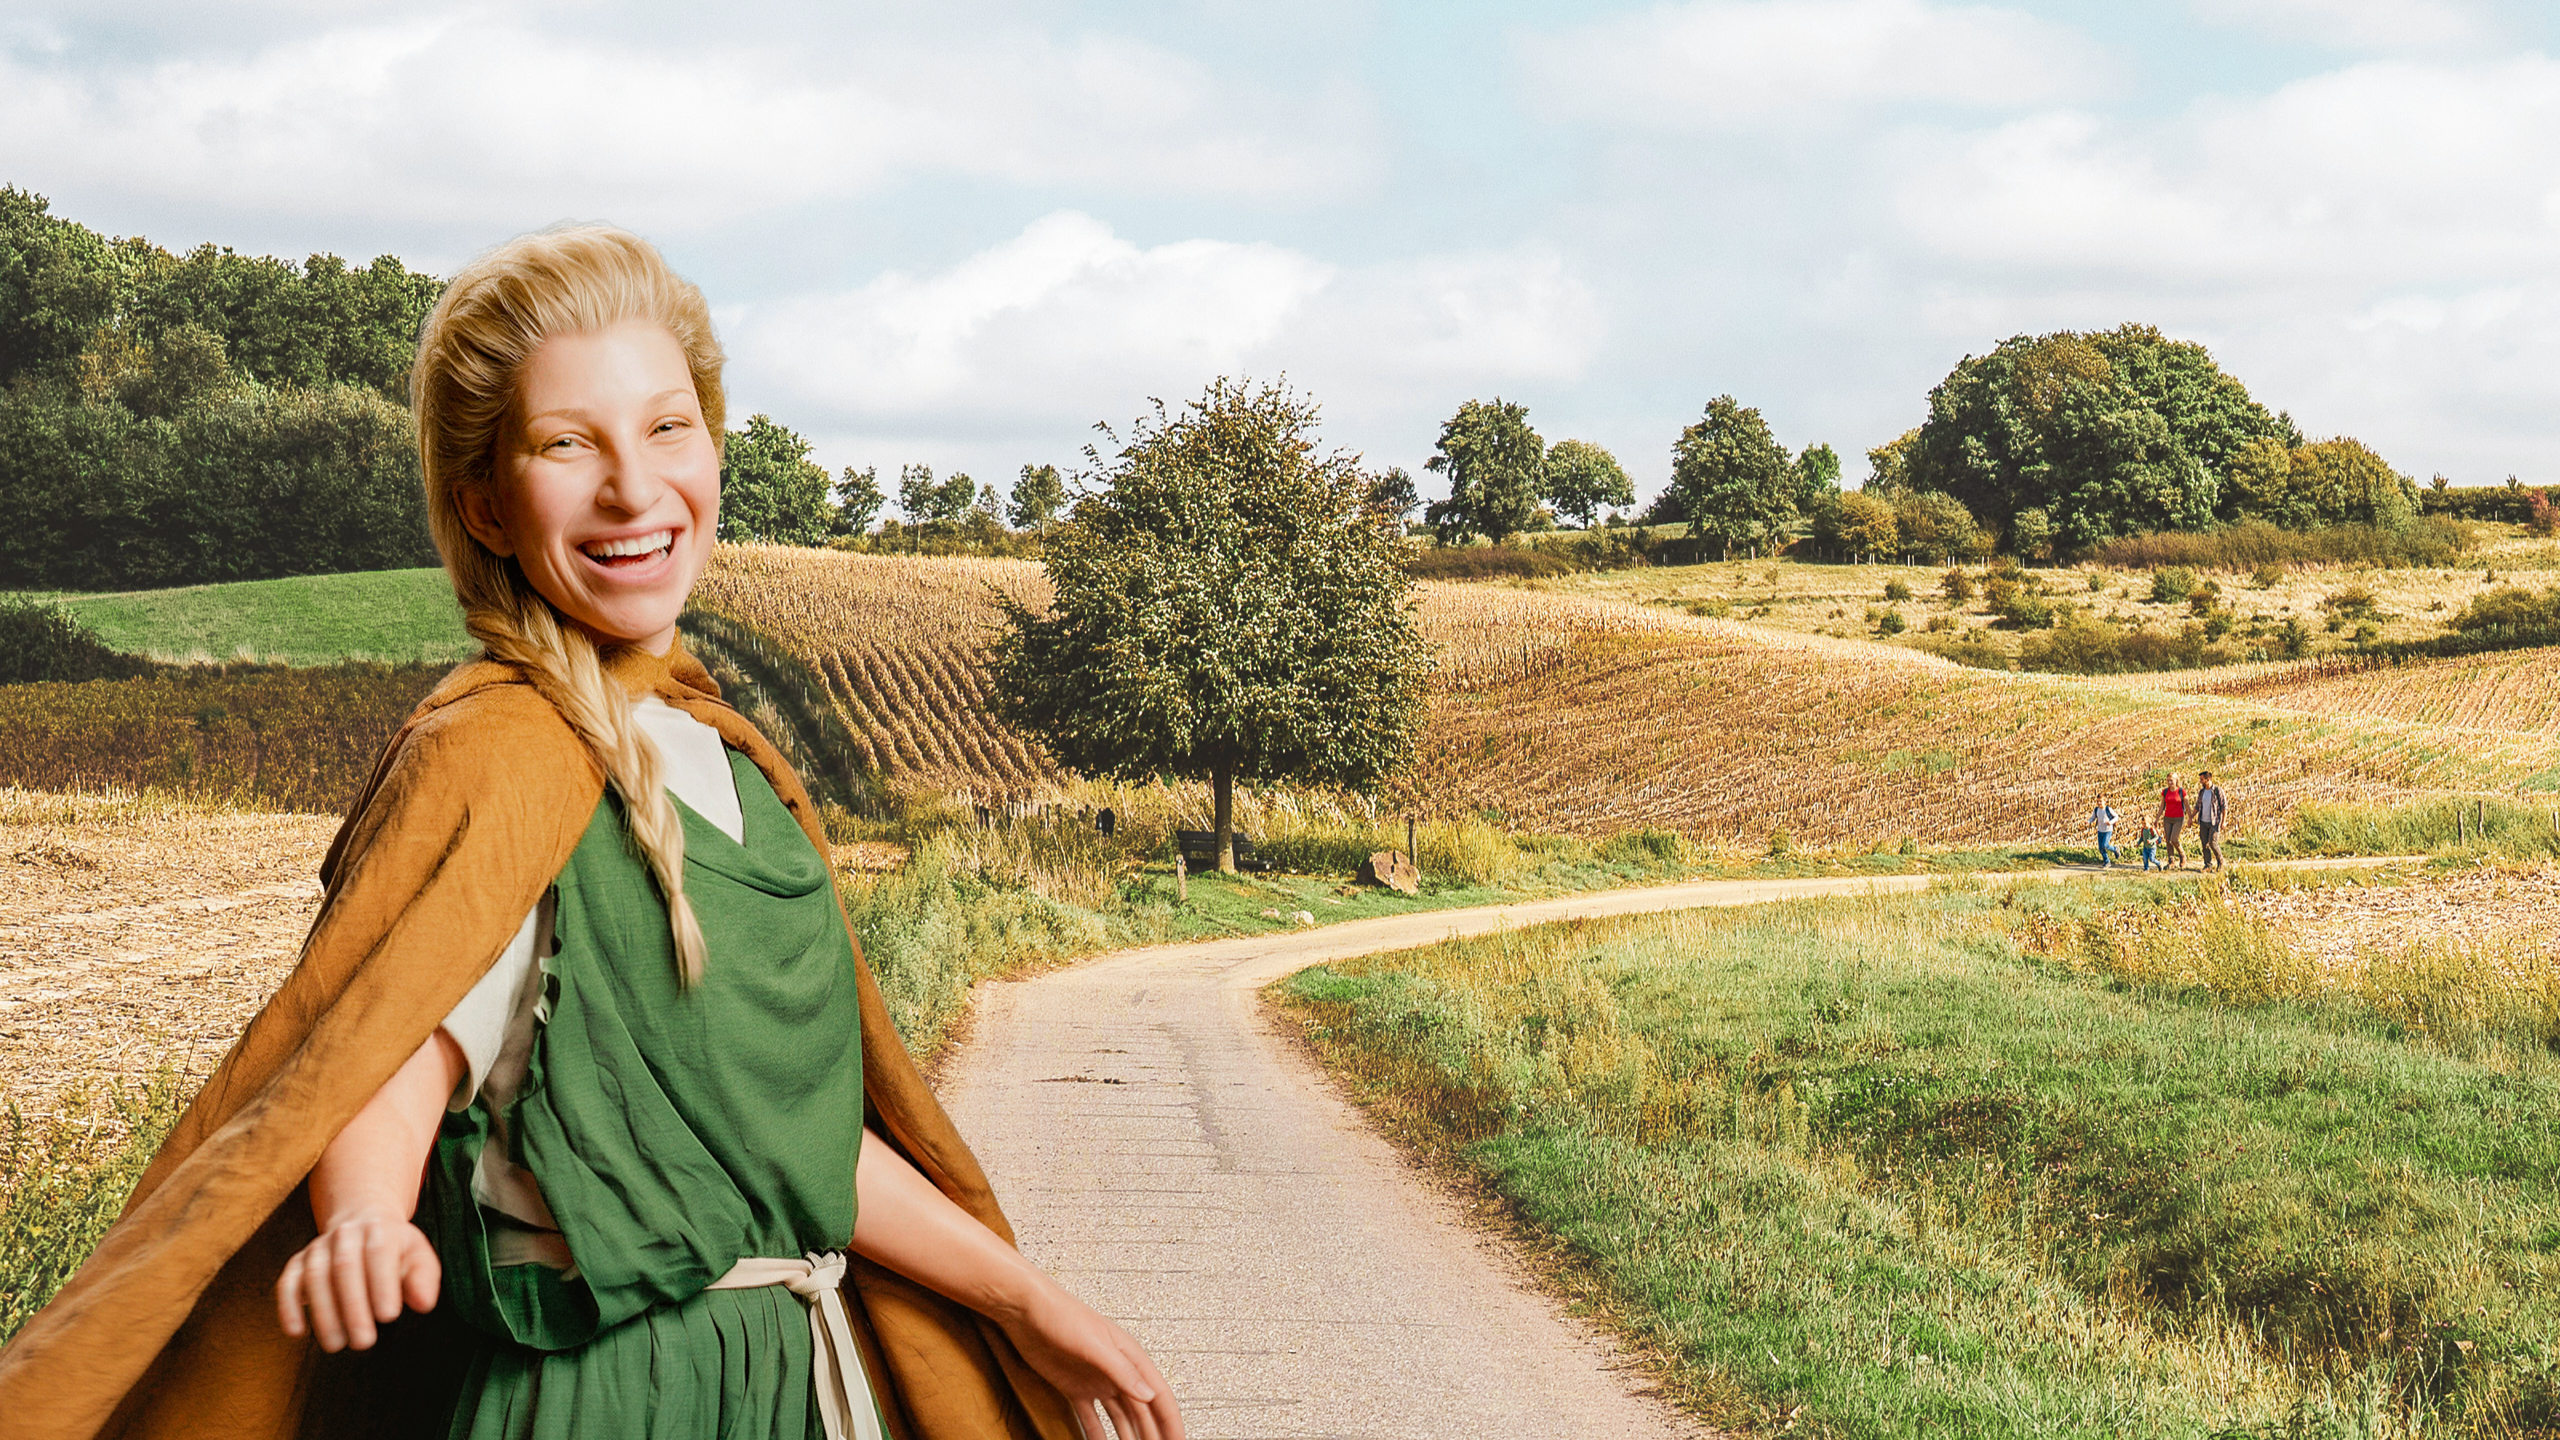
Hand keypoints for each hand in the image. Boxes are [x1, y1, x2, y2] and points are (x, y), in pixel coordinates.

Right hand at [275, 1205, 441, 1351]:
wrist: (362, 1220)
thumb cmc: (395, 1247)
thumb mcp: (417, 1255)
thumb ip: (423, 1277)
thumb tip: (424, 1303)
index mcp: (380, 1229)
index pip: (380, 1253)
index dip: (383, 1284)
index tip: (389, 1316)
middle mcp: (346, 1234)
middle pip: (345, 1266)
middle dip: (353, 1306)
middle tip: (363, 1341)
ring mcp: (318, 1247)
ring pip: (315, 1276)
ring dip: (323, 1312)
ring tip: (336, 1344)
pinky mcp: (297, 1262)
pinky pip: (287, 1282)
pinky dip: (287, 1306)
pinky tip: (295, 1331)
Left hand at [999, 1279, 1184, 1439]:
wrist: (1026, 1310)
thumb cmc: (1062, 1315)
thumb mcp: (1095, 1343)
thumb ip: (1122, 1371)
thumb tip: (1148, 1395)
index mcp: (1130, 1358)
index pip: (1159, 1396)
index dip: (1172, 1423)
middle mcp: (1118, 1372)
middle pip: (1143, 1412)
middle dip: (1153, 1435)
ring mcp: (1097, 1382)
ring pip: (1121, 1418)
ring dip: (1129, 1438)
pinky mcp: (1075, 1389)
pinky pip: (1091, 1419)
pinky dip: (1098, 1436)